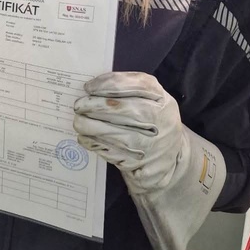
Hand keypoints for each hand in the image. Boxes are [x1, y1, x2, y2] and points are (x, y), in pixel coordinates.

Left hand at [73, 72, 224, 249]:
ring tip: (78, 122)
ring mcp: (154, 145)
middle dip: (96, 106)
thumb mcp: (151, 99)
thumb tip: (94, 86)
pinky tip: (85, 138)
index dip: (109, 84)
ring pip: (118, 135)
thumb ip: (129, 88)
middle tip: (78, 105)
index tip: (88, 87)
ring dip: (92, 127)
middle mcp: (161, 120)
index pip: (137, 85)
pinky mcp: (143, 165)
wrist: (170, 155)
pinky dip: (96, 145)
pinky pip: (115, 154)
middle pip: (126, 110)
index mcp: (162, 99)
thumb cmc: (152, 119)